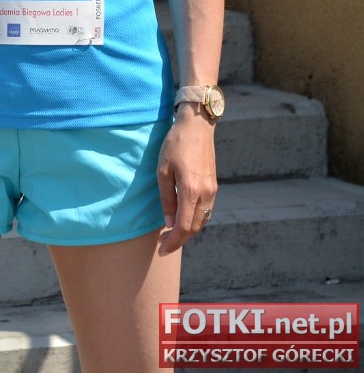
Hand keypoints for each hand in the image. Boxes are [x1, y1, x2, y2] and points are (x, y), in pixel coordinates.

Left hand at [156, 105, 217, 254]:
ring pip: (202, 221)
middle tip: (163, 244)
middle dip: (179, 240)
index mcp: (191, 191)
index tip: (161, 249)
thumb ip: (167, 198)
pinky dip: (195, 221)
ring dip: (187, 232)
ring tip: (171, 234)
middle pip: (194, 228)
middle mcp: (205, 194)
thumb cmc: (175, 144)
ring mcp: (212, 191)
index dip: (172, 242)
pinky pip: (206, 211)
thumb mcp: (163, 170)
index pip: (183, 227)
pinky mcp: (214, 186)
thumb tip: (169, 223)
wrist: (197, 126)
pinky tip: (183, 219)